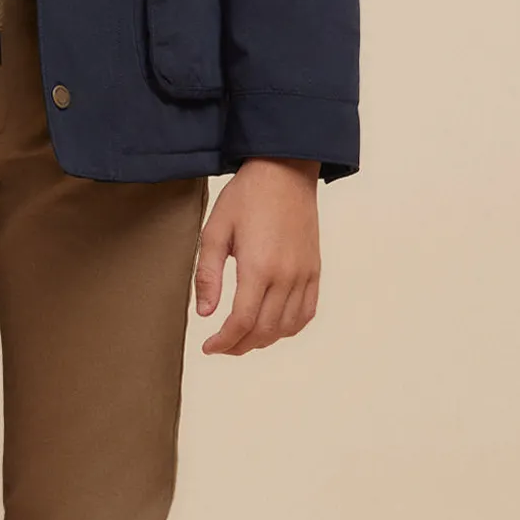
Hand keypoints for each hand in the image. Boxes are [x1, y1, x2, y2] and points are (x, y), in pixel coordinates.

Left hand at [194, 157, 320, 354]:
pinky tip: (272, 327)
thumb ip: (208, 275)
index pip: (242, 322)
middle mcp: (286, 275)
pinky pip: (307, 312)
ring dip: (264, 340)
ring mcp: (305, 274)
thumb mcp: (215, 231)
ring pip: (287, 326)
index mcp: (258, 267)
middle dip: (240, 345)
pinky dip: (289, 328)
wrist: (284, 171)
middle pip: (265, 330)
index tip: (208, 348)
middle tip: (221, 346)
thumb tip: (205, 314)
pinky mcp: (314, 269)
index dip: (224, 341)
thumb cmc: (246, 197)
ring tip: (243, 338)